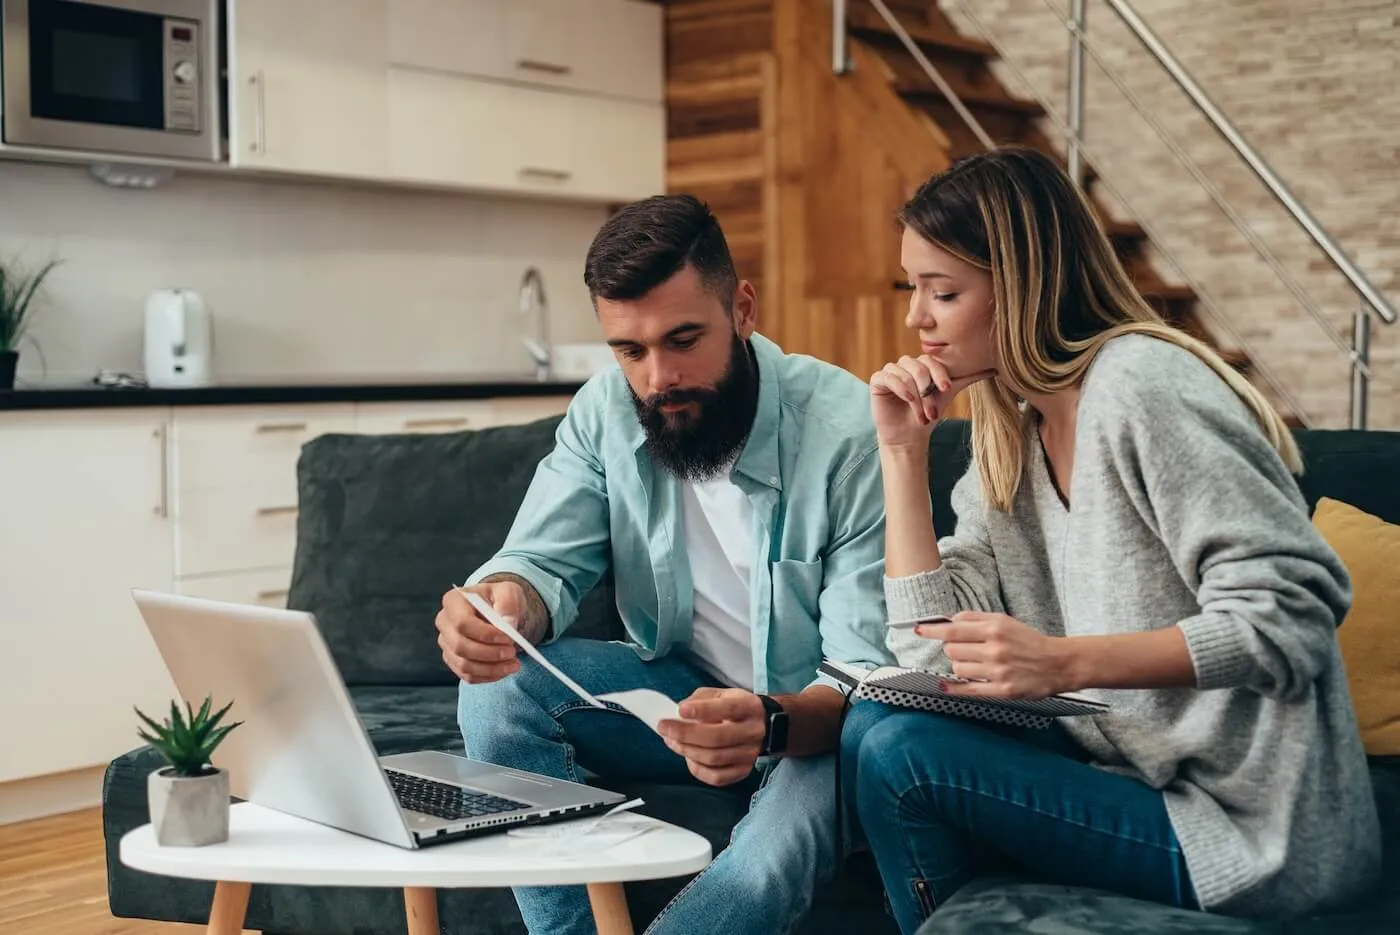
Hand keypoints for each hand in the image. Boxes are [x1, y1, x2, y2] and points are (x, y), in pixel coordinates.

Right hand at [436, 581, 525, 683]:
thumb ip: (508, 604)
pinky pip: (468, 675)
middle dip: (490, 653)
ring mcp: (447, 643)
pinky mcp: (454, 660)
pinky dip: (488, 676)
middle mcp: (444, 622)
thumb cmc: (499, 599)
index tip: (507, 638)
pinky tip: (504, 669)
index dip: (485, 634)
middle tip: (512, 652)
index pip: (462, 622)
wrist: (497, 611)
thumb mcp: (508, 591)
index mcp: (454, 601)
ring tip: (513, 663)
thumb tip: (508, 624)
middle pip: (460, 646)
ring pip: (464, 665)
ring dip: (491, 668)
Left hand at [658, 687, 765, 786]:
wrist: (760, 725)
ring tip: (671, 740)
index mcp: (749, 706)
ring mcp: (750, 754)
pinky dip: (697, 769)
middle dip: (686, 734)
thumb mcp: (720, 694)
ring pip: (714, 758)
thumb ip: (700, 700)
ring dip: (687, 750)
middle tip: (664, 728)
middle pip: (717, 737)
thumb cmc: (733, 707)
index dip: (703, 710)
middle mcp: (753, 731)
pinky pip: (716, 777)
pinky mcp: (743, 770)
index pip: (728, 708)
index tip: (681, 710)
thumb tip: (679, 715)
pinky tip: (688, 757)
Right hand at [870, 355, 994, 448]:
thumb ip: (968, 378)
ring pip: (903, 372)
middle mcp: (905, 365)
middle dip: (927, 388)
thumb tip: (995, 368)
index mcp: (921, 365)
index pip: (931, 360)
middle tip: (932, 410)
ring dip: (915, 395)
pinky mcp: (878, 381)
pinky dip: (900, 388)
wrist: (910, 436)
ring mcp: (890, 372)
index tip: (947, 389)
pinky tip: (908, 401)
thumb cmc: (929, 414)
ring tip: (921, 414)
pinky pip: (887, 376)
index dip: (939, 373)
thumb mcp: (949, 394)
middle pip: (917, 365)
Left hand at [915, 612, 1071, 699]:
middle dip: (952, 649)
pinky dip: (953, 688)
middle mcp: (995, 649)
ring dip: (959, 666)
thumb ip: (975, 618)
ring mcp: (998, 671)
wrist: (1058, 663)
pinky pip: (969, 690)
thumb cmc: (1029, 641)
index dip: (932, 630)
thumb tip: (948, 619)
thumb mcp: (1004, 621)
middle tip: (963, 649)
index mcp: (994, 629)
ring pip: (958, 669)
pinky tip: (945, 686)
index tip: (919, 630)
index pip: (953, 629)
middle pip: (951, 650)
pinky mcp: (1002, 690)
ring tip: (973, 664)